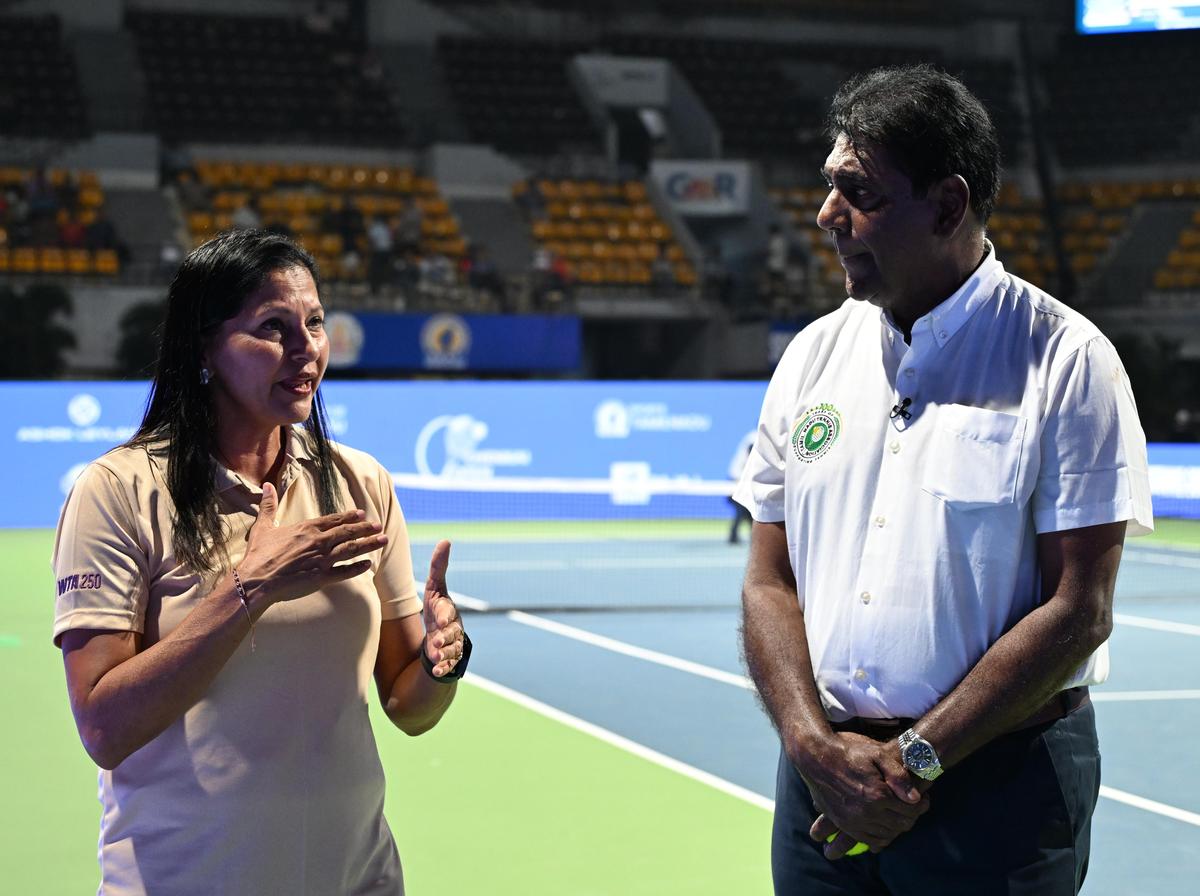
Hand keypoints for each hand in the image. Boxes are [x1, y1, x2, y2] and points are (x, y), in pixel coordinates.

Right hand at [238, 482, 386, 607]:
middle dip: (365, 528)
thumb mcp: (263, 527)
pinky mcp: (321, 578)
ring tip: (383, 539)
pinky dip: (357, 568)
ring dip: (368, 544)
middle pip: (347, 532)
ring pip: (351, 549)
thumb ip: (269, 506)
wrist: (256, 580)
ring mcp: (322, 560)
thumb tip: (266, 485)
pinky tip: (368, 565)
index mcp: (306, 529)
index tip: (362, 514)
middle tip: (379, 525)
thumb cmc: (258, 554)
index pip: (333, 520)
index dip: (349, 516)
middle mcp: (318, 542)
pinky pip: (345, 572)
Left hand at [422, 540, 464, 677]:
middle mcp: (453, 628)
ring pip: (451, 650)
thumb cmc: (436, 610)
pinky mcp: (448, 660)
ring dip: (443, 654)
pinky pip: (448, 666)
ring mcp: (452, 645)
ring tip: (435, 656)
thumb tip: (446, 540)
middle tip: (436, 641)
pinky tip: (435, 672)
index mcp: (448, 611)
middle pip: (451, 633)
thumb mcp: (435, 589)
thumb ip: (439, 568)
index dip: (444, 616)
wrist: (439, 637)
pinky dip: (442, 669)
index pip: (447, 612)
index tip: (439, 621)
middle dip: (445, 637)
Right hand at [794, 731, 928, 855]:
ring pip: (887, 834)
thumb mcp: (876, 754)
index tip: (923, 798)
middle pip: (901, 824)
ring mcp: (853, 820)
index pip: (911, 810)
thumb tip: (915, 797)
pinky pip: (869, 839)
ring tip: (898, 813)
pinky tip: (883, 824)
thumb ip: (898, 775)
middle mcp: (866, 812)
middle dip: (912, 816)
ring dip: (897, 826)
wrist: (815, 757)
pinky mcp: (843, 824)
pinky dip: (881, 836)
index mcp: (877, 794)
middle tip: (913, 806)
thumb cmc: (848, 751)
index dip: (921, 805)